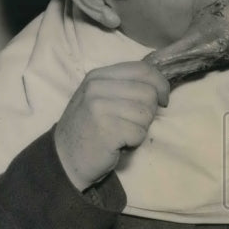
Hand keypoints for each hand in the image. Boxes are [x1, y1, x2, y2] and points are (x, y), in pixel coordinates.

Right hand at [54, 61, 169, 190]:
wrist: (65, 159)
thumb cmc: (88, 129)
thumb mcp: (99, 98)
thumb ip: (124, 87)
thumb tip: (160, 88)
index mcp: (97, 76)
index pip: (142, 69)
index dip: (160, 84)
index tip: (163, 100)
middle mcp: (97, 88)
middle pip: (148, 93)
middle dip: (148, 112)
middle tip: (131, 124)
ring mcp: (99, 108)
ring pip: (146, 113)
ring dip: (140, 128)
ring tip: (122, 133)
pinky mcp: (106, 130)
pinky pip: (139, 133)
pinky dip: (134, 142)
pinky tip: (119, 144)